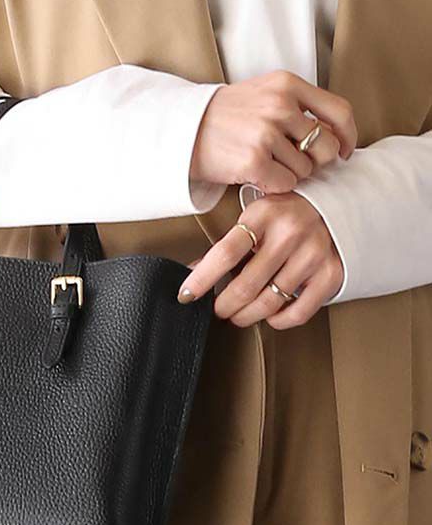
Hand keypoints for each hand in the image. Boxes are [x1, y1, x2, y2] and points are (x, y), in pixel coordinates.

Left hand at [177, 192, 343, 329]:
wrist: (336, 204)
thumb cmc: (285, 214)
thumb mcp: (254, 218)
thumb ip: (227, 246)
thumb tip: (193, 273)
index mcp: (264, 215)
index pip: (226, 253)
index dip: (203, 279)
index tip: (187, 295)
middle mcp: (291, 233)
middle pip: (246, 285)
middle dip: (224, 305)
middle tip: (217, 309)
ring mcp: (314, 254)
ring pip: (269, 302)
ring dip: (246, 316)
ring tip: (238, 315)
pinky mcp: (331, 274)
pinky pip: (298, 312)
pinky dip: (277, 320)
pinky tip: (269, 315)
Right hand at [191, 70, 356, 192]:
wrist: (183, 130)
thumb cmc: (224, 117)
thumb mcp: (263, 94)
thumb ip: (298, 106)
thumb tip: (335, 137)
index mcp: (287, 85)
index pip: (339, 112)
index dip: (348, 137)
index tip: (344, 151)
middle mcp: (280, 106)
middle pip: (326, 147)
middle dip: (316, 162)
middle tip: (295, 164)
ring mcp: (266, 134)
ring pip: (305, 169)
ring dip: (290, 174)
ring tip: (266, 165)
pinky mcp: (253, 161)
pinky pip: (285, 184)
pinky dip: (274, 185)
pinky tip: (257, 175)